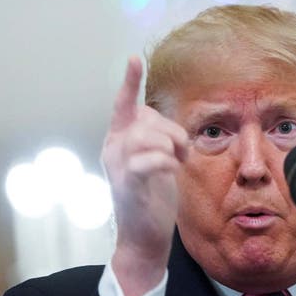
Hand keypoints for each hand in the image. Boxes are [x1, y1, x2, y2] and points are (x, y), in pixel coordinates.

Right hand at [101, 56, 188, 295]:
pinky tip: (171, 172)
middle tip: (183, 152)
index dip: (129, 82)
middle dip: (172, 131)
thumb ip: (154, 137)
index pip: (123, 105)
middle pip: (145, 119)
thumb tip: (161, 121)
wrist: (145, 236)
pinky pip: (148, 162)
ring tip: (178, 162)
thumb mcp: (155, 159)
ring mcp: (118, 168)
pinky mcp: (129, 186)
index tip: (134, 59)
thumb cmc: (153, 196)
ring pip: (146, 137)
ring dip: (171, 146)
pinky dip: (166, 163)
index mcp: (119, 141)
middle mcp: (113, 150)